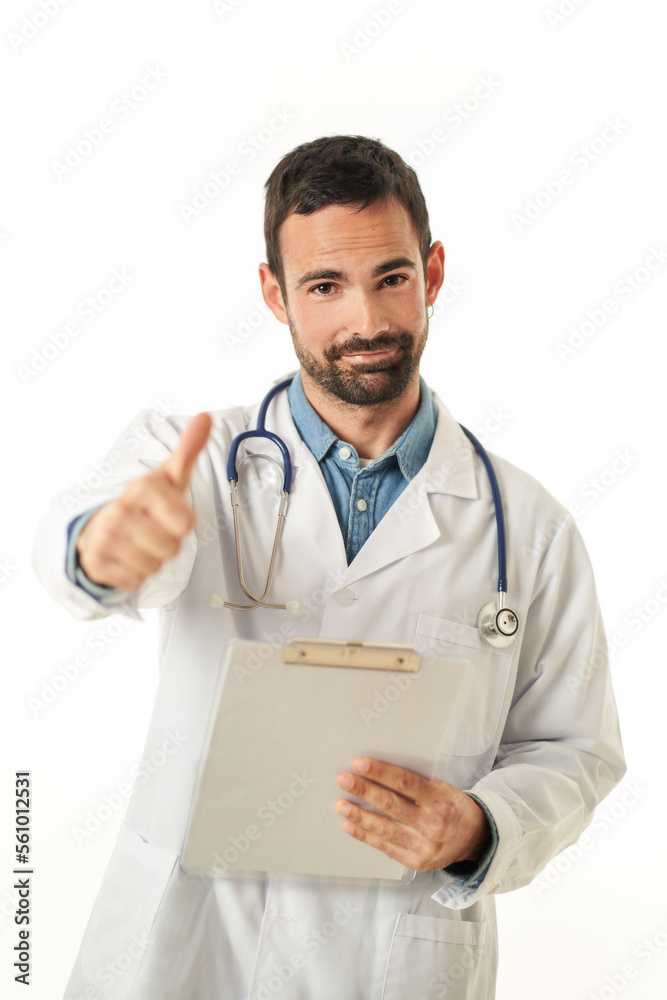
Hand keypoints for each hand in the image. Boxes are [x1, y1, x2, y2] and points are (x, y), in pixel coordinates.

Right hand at [76, 412, 211, 590]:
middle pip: (172, 549)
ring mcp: (105, 538)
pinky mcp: (97, 564)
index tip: (167, 513)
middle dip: (168, 544)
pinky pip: (136, 581)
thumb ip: (189, 449)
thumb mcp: (168, 476)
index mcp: (142, 489)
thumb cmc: (144, 503)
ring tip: (140, 543)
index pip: (186, 524)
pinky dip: (135, 574)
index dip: (182, 523)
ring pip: (155, 566)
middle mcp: (120, 511)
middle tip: (153, 530)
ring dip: (152, 559)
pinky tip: (126, 557)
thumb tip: (206, 416)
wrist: (100, 526)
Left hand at [335, 758, 490, 871]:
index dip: (381, 772)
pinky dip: (366, 836)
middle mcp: (433, 824)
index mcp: (440, 800)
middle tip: (344, 780)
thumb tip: (381, 769)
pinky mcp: (417, 862)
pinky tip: (350, 826)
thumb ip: (418, 781)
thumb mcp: (444, 789)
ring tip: (341, 805)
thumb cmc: (453, 807)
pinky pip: (386, 847)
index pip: (405, 782)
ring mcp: (425, 846)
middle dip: (365, 791)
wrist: (475, 840)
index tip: (359, 763)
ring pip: (385, 829)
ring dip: (360, 815)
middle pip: (392, 805)